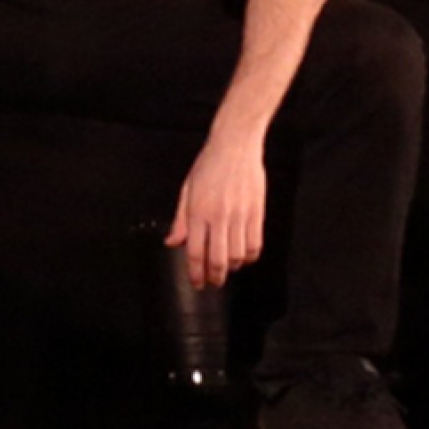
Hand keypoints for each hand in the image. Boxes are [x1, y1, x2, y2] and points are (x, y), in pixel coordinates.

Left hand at [168, 135, 269, 289]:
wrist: (235, 145)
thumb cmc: (208, 164)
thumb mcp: (187, 189)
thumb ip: (180, 220)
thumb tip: (171, 242)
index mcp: (198, 211)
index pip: (195, 251)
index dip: (195, 273)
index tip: (196, 282)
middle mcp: (219, 216)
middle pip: (218, 260)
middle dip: (214, 278)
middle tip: (212, 283)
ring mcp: (240, 215)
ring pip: (238, 256)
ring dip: (232, 268)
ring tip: (226, 267)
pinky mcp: (256, 213)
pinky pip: (255, 245)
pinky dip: (249, 257)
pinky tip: (243, 256)